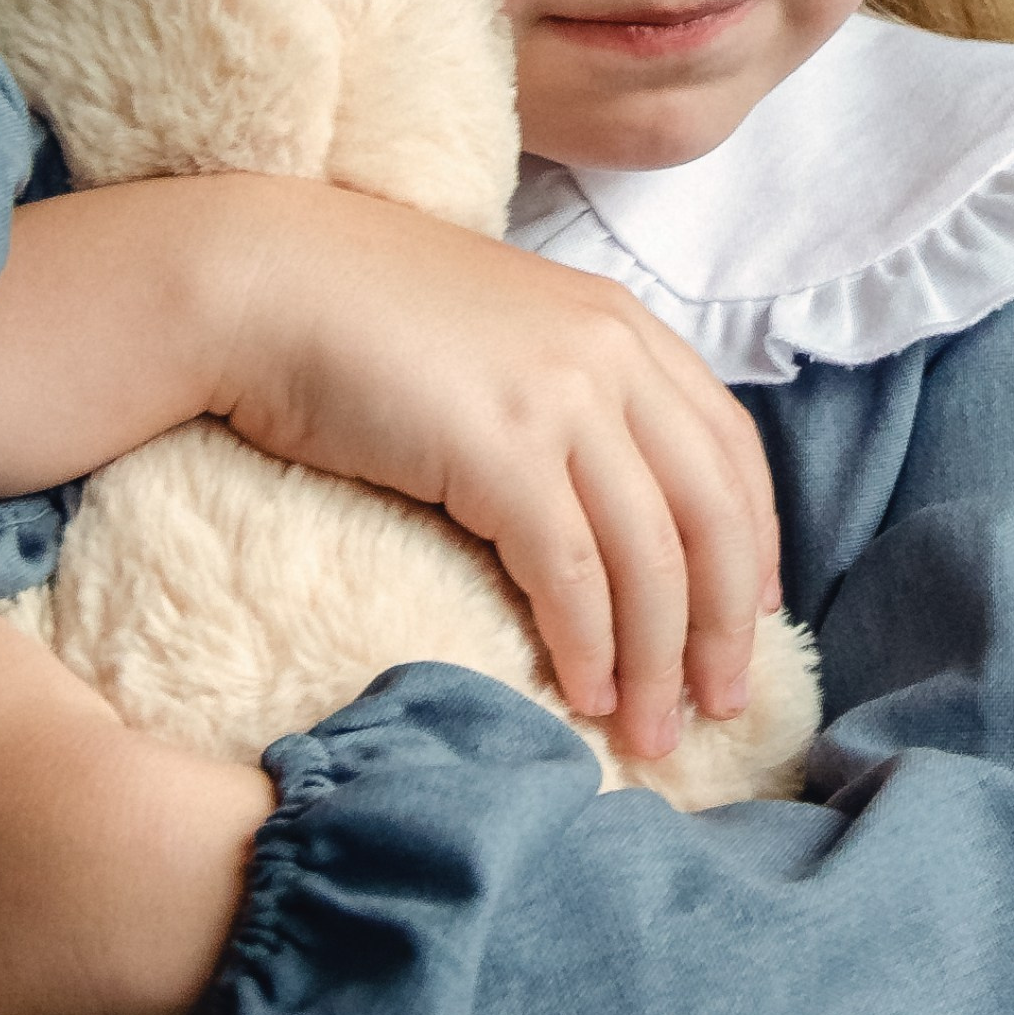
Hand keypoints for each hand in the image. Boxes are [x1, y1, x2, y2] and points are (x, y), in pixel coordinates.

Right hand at [208, 185, 779, 762]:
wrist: (260, 280)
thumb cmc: (355, 314)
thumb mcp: (496, 335)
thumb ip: (562, 389)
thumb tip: (594, 490)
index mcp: (620, 324)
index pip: (730, 449)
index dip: (753, 545)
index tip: (748, 621)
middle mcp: (611, 357)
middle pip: (712, 515)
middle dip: (723, 627)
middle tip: (720, 708)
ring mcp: (563, 400)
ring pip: (652, 560)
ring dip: (658, 663)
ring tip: (652, 734)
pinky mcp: (503, 452)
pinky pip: (572, 576)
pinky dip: (588, 649)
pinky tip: (582, 696)